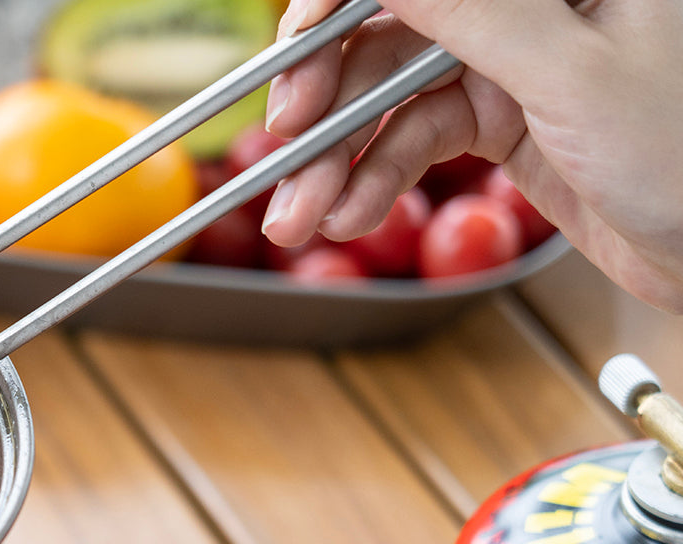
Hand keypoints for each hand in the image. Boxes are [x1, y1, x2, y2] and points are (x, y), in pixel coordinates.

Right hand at [260, 0, 682, 311]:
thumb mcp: (569, 72)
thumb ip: (469, 7)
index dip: (341, 0)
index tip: (294, 44)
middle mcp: (533, 0)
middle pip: (391, 25)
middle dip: (326, 93)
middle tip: (281, 141)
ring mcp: (514, 56)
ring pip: (391, 92)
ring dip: (336, 158)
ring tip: (299, 215)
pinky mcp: (503, 115)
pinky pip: (415, 137)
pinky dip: (375, 180)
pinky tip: (349, 213)